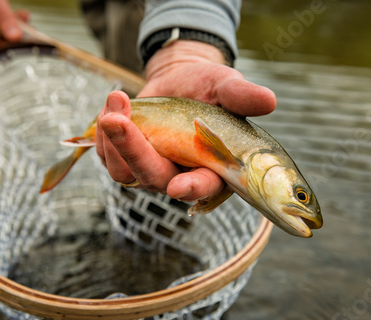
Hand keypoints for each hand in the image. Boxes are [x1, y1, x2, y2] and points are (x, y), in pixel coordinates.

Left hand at [97, 41, 276, 202]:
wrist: (181, 80)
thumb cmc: (209, 87)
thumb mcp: (226, 86)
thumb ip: (242, 96)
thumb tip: (269, 100)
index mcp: (210, 167)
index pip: (204, 186)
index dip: (192, 188)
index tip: (179, 187)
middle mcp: (178, 174)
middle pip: (154, 178)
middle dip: (134, 152)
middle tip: (118, 120)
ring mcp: (149, 168)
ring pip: (124, 172)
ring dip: (113, 140)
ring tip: (117, 101)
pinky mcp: (126, 158)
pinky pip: (107, 156)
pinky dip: (102, 133)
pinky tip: (112, 106)